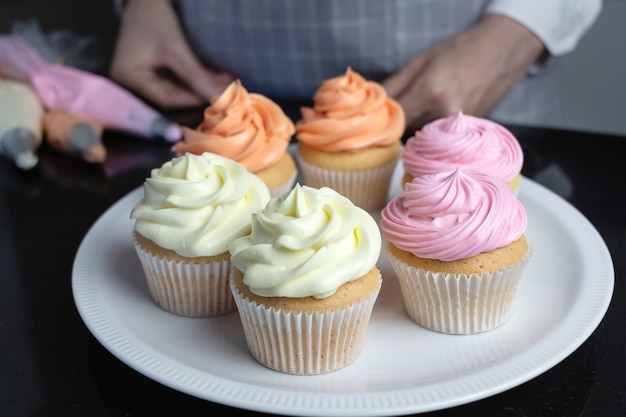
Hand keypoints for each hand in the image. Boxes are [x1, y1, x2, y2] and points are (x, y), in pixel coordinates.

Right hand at [109, 0, 233, 107]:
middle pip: (170, 96)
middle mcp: (129, 82)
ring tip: (223, 84)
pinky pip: (172, 81)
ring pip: (174, 90)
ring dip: (198, 87)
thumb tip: (219, 97)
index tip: (218, 99)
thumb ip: (195, 75)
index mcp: (128, 77)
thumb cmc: (154, 17)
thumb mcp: (175, 48)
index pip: (166, 99)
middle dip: (199, 93)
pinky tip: (212, 78)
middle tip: (225, 93)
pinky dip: (191, 80)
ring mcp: (137, 78)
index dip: (194, 100)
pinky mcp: (148, 72)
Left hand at [383, 14, 545, 130]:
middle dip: (402, 122)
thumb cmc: (460, 51)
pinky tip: (443, 109)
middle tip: (405, 106)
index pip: (395, 122)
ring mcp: (460, 127)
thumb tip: (373, 105)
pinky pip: (441, 137)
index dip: (385, 121)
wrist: (502, 52)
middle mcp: (446, 115)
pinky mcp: (468, 133)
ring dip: (419, 125)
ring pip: (425, 136)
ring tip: (429, 104)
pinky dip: (435, 128)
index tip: (380, 118)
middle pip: (409, 131)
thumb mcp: (420, 62)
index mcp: (431, 93)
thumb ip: (393, 86)